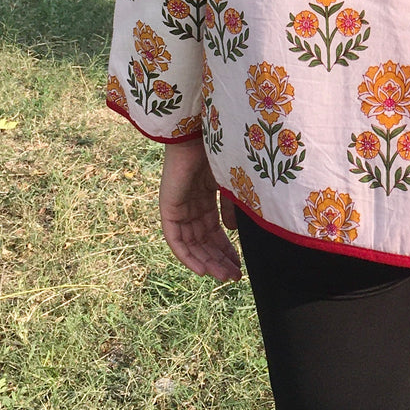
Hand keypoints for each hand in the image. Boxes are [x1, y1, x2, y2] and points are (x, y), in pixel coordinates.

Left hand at [158, 138, 241, 281]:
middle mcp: (191, 204)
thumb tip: (232, 232)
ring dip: (206, 262)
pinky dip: (187, 256)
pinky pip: (175, 239)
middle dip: (219, 260)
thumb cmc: (219, 149)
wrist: (200, 131)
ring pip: (191, 243)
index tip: (240, 266)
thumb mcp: (231, 183)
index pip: (214, 231)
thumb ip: (231, 208)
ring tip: (223, 277)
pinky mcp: (168, 208)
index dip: (227, 249)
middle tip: (234, 278)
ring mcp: (179, 207)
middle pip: (203, 241)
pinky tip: (203, 269)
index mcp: (205, 196)